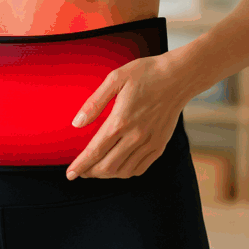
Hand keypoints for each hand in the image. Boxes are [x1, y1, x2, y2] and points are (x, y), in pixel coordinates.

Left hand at [65, 54, 189, 179]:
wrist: (178, 77)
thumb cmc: (146, 74)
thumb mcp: (115, 79)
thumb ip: (94, 103)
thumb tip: (76, 123)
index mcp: (121, 120)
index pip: (95, 151)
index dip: (80, 166)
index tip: (70, 174)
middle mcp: (136, 136)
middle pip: (108, 166)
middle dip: (90, 172)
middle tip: (80, 171)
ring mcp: (150, 143)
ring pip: (124, 171)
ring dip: (106, 175)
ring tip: (96, 170)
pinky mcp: (160, 145)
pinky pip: (140, 168)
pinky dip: (125, 173)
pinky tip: (118, 167)